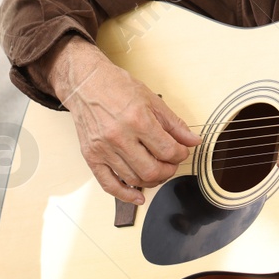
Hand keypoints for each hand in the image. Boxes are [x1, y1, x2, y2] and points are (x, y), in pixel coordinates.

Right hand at [50, 37, 200, 204]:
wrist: (85, 83)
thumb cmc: (116, 86)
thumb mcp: (151, 99)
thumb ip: (174, 124)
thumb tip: (193, 140)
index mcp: (137, 120)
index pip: (167, 150)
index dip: (180, 155)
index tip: (182, 151)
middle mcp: (119, 136)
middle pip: (152, 170)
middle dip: (169, 170)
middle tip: (171, 163)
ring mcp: (103, 149)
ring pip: (134, 179)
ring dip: (152, 181)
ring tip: (157, 171)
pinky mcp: (91, 156)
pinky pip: (109, 184)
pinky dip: (125, 195)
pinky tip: (138, 195)